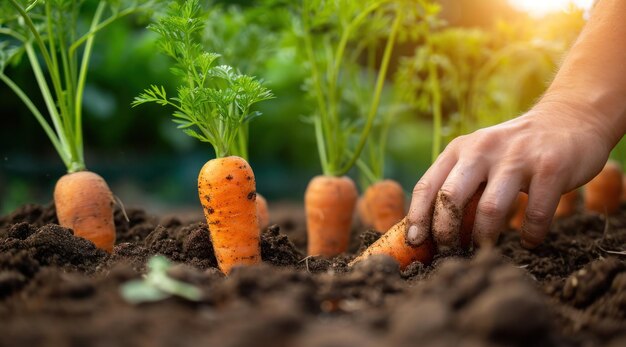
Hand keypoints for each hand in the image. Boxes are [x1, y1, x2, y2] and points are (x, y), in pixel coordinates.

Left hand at [406, 101, 612, 249]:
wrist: (570, 118)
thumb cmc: (516, 151)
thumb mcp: (480, 157)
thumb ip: (459, 184)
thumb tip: (429, 231)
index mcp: (460, 149)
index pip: (428, 186)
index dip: (417, 218)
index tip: (414, 243)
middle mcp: (483, 149)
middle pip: (450, 198)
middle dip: (445, 232)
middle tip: (449, 252)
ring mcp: (518, 157)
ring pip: (489, 209)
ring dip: (483, 237)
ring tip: (484, 250)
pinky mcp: (551, 167)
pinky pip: (535, 212)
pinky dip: (530, 234)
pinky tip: (528, 241)